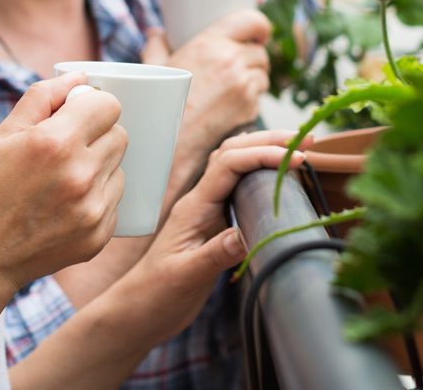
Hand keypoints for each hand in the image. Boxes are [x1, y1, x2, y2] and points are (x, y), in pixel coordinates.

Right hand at [0, 71, 127, 299]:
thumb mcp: (0, 137)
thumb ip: (43, 99)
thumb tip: (79, 77)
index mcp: (55, 143)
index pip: (108, 106)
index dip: (91, 106)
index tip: (76, 114)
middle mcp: (81, 176)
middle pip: (119, 135)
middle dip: (96, 134)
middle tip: (64, 147)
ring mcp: (93, 210)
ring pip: (119, 168)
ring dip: (98, 166)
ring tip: (60, 181)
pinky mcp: (99, 237)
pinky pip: (113, 201)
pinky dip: (96, 198)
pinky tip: (63, 206)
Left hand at [122, 130, 312, 343]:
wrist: (141, 310)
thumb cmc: (157, 294)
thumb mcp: (186, 277)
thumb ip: (214, 255)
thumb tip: (244, 235)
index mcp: (193, 207)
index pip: (228, 165)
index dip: (262, 155)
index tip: (297, 158)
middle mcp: (201, 202)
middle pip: (233, 155)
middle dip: (268, 142)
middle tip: (309, 140)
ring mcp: (208, 212)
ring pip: (235, 168)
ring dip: (264, 153)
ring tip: (300, 149)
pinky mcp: (216, 226)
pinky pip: (239, 190)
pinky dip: (261, 177)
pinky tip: (280, 180)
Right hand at [143, 10, 271, 197]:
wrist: (169, 143)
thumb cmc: (157, 105)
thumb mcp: (154, 70)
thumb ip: (156, 48)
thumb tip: (155, 34)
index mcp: (210, 43)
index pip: (252, 21)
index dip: (258, 27)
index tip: (256, 34)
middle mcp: (231, 61)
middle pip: (259, 52)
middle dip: (251, 60)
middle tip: (235, 69)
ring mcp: (244, 85)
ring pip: (263, 76)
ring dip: (252, 80)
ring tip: (228, 91)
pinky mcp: (250, 107)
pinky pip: (258, 98)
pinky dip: (249, 101)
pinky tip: (227, 108)